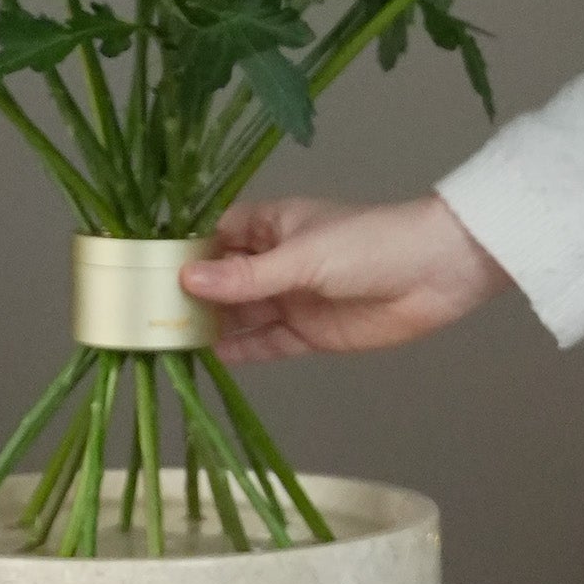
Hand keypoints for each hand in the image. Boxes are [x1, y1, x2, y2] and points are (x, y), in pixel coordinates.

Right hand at [178, 193, 512, 362]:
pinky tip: (211, 357)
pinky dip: (242, 351)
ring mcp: (293, 298)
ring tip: (170, 341)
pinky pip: (267, 343)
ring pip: (241, 314)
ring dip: (212, 326)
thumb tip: (188, 279)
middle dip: (192, 296)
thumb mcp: (302, 257)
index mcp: (272, 225)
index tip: (146, 271)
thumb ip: (247, 276)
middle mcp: (277, 261)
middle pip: (224, 280)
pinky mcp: (310, 333)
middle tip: (149, 316)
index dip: (185, 253)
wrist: (437, 273)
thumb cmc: (370, 245)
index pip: (217, 237)